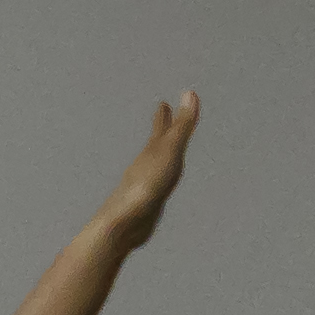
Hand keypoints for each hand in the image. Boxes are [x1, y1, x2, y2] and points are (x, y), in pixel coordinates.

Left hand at [89, 92, 201, 251]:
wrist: (125, 222)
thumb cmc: (147, 184)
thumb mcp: (169, 151)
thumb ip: (181, 126)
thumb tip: (189, 92)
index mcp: (151, 151)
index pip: (160, 128)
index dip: (163, 116)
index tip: (162, 103)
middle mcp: (145, 165)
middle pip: (155, 143)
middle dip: (160, 129)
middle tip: (162, 115)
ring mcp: (143, 185)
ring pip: (154, 164)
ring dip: (159, 154)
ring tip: (164, 151)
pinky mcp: (144, 204)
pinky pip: (155, 185)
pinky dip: (159, 178)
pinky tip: (158, 186)